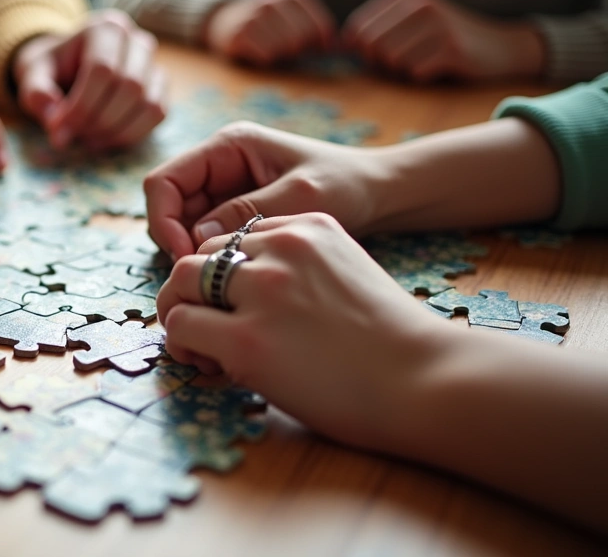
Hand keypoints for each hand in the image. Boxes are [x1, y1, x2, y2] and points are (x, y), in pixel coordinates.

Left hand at [13, 10, 167, 150]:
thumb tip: (55, 123)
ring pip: (148, 102)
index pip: (103, 69)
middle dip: (98, 120)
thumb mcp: (33, 74)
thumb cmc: (51, 69)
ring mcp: (153, 63)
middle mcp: (136, 40)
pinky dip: (132, 133)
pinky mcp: (160, 87)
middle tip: (72, 137)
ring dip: (116, 131)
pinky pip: (158, 114)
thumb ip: (37, 93)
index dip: (81, 106)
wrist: (68, 67)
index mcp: (105, 28)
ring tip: (86, 140)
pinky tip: (105, 139)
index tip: (57, 129)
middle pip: (129, 86)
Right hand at [143, 122, 388, 260]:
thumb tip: (201, 235)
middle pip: (168, 205)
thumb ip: (250, 211)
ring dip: (192, 253)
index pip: (165, 181)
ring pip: (183, 225)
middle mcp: (219, 166)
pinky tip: (231, 275)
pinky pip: (206, 238)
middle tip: (202, 275)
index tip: (185, 255)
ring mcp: (226, 190)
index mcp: (227, 147)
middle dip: (176, 240)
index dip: (163, 219)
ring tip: (219, 277)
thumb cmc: (348, 185)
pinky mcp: (236, 214)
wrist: (381, 194)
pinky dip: (210, 258)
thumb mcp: (302, 197)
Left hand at [158, 213, 450, 450]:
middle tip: (201, 327)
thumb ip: (302, 272)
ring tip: (197, 347)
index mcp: (308, 227)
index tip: (235, 307)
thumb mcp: (348, 276)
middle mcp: (280, 249)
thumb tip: (251, 299)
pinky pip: (182, 327)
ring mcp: (262, 292)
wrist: (429, 381)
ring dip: (179, 313)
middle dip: (190, 291)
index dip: (223, 274)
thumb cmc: (396, 344)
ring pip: (181, 283)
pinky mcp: (246, 339)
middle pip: (199, 254)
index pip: (235, 237)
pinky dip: (183, 347)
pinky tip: (210, 368)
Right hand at [204, 0, 335, 66]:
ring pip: (285, 48)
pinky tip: (255, 50)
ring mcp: (256, 15)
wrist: (220, 20)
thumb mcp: (288, 17)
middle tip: (285, 50)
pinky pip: (266, 56)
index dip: (321, 44)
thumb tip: (333, 47)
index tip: (315, 51)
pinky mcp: (240, 32)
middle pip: (303, 38)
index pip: (321, 26)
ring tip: (268, 48)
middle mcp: (274, 0)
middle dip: (298, 50)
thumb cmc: (263, 26)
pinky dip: (264, 59)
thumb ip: (311, 29)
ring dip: (279, 55)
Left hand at [343, 0, 544, 81]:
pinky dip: (421, 76)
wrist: (501, 47)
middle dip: (380, 62)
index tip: (376, 56)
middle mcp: (421, 4)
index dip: (360, 49)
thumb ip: (376, 31)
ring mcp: (438, 25)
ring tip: (422, 62)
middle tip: (402, 63)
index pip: (358, 27)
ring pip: (391, 60)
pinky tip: (438, 68)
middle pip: (371, 45)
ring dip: (402, 70)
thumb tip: (339, 45)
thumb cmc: (444, 41)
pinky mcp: (452, 49)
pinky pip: (414, 72)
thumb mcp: (411, 25)